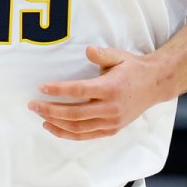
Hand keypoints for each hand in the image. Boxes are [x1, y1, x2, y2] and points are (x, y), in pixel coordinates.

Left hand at [29, 46, 172, 140]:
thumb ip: (102, 54)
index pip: (78, 91)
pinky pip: (86, 136)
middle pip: (74, 113)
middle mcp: (111, 108)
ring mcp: (111, 122)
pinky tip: (54, 126)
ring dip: (56, 123)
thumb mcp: (119, 56)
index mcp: (111, 88)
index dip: (58, 90)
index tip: (41, 87)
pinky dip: (68, 134)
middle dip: (50, 109)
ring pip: (78, 128)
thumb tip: (87, 51)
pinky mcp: (111, 130)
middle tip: (33, 105)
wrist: (154, 85)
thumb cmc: (133, 68)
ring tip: (40, 116)